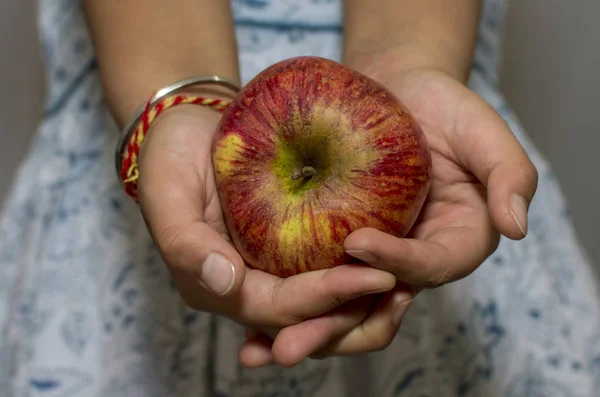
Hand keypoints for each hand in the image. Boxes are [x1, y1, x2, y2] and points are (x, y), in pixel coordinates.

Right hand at [135, 101, 396, 366]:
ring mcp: (269, 266)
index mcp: (218, 285)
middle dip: (354, 306)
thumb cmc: (171, 155)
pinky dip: (354, 266)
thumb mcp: (167, 191)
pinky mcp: (286, 244)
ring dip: (362, 298)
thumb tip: (225, 282)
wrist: (187, 126)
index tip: (375, 276)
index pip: (278, 308)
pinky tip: (390, 256)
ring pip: (322, 301)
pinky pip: (324, 265)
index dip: (325, 299)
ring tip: (409, 281)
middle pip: (308, 316)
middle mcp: (248, 285)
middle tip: (403, 285)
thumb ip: (185, 242)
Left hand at [254, 62, 538, 364]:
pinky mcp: (337, 246)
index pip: (430, 266)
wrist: (395, 88)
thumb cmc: (443, 105)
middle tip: (289, 346)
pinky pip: (316, 279)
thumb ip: (509, 175)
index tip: (358, 243)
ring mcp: (373, 257)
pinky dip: (288, 301)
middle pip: (377, 307)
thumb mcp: (483, 131)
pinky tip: (249, 317)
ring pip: (341, 306)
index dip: (398, 261)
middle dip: (334, 328)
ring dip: (302, 329)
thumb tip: (516, 228)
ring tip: (258, 350)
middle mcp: (412, 259)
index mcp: (455, 241)